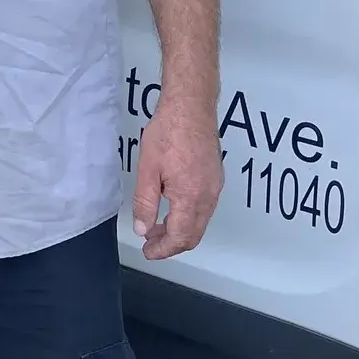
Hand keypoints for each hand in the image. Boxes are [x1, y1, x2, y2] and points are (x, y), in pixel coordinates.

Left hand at [132, 99, 222, 259]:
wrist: (191, 106)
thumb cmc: (167, 133)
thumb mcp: (148, 169)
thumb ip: (145, 202)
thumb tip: (142, 229)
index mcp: (191, 197)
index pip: (180, 237)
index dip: (163, 250)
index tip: (147, 252)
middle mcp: (208, 196)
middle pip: (194, 235)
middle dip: (171, 244)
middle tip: (149, 243)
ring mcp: (215, 187)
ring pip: (200, 222)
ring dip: (179, 230)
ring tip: (155, 226)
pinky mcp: (216, 178)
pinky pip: (204, 208)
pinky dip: (188, 217)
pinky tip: (171, 208)